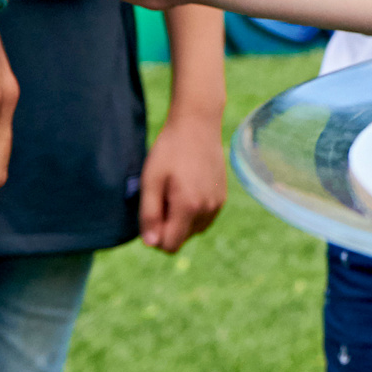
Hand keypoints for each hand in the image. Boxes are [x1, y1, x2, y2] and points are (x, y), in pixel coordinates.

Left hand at [140, 108, 225, 251]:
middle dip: (168, 227)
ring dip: (180, 220)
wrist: (198, 125)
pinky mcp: (223, 197)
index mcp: (188, 207)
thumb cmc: (169, 151)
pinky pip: (204, 219)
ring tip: (175, 191)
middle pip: (182, 239)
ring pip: (193, 230)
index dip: (154, 236)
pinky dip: (192, 212)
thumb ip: (149, 215)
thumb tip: (151, 243)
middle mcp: (208, 209)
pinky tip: (187, 188)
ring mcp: (218, 204)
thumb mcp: (150, 181)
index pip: (169, 246)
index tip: (151, 213)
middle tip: (162, 197)